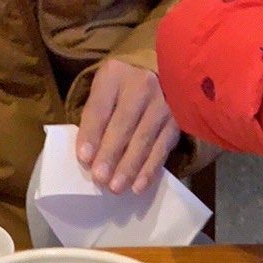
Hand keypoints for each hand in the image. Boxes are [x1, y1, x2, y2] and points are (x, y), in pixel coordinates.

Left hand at [76, 61, 179, 193]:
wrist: (164, 75)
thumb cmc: (123, 88)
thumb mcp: (104, 90)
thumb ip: (96, 116)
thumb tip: (89, 155)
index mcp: (115, 74)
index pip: (100, 107)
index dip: (92, 134)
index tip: (84, 158)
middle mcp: (141, 85)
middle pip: (123, 124)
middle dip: (110, 154)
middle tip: (100, 178)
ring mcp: (163, 103)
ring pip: (143, 139)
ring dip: (129, 167)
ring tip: (116, 187)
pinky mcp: (178, 122)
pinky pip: (161, 149)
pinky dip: (149, 170)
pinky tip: (138, 186)